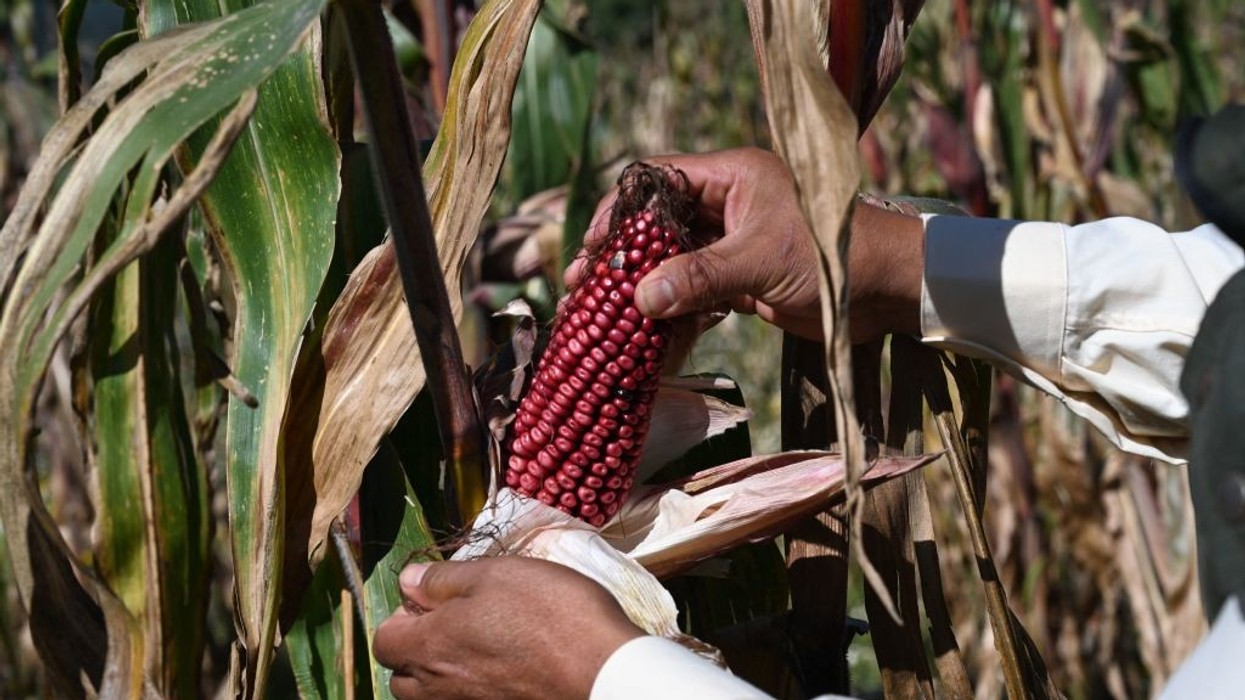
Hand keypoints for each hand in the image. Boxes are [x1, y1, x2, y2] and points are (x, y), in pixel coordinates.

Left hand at [374, 557, 643, 699]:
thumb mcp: (496, 575)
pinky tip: (502, 668)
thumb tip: (407, 581)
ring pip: (431, 697)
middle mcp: (441, 687)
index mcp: (431, 646)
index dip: (401, 616)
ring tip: (475, 646)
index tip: (431, 598)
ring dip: (439, 673)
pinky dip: (470, 688)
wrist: (602, 672)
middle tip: (450, 623)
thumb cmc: (550, 614)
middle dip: (414, 651)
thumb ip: (444, 580)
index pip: (383, 641)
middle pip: (401, 678)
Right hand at [566, 147, 923, 343]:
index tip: (593, 243)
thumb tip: (639, 299)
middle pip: (658, 223)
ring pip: (672, 260)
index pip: (659, 179)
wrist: (889, 292)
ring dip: (641, 284)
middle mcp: (729, 204)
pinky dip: (671, 307)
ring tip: (601, 309)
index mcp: (733, 176)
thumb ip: (700, 276)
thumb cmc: (834, 256)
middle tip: (584, 283)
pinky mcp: (742, 279)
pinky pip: (693, 289)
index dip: (621, 209)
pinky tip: (645, 328)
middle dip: (621, 253)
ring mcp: (733, 243)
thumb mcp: (761, 260)